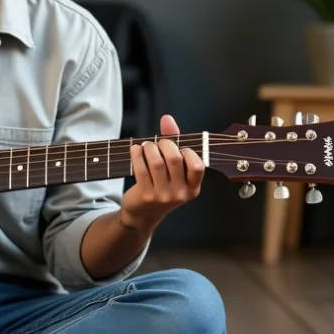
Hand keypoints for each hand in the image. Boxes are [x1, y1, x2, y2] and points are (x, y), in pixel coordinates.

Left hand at [119, 114, 204, 233]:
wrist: (143, 214)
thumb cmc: (161, 187)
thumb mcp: (173, 171)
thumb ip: (174, 143)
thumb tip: (167, 118)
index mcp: (192, 188)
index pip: (198, 166)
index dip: (188, 152)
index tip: (179, 148)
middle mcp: (180, 193)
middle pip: (175, 159)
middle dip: (165, 144)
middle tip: (158, 143)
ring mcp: (162, 196)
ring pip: (157, 162)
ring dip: (150, 148)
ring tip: (146, 146)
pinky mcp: (145, 195)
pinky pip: (141, 168)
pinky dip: (137, 154)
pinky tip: (136, 150)